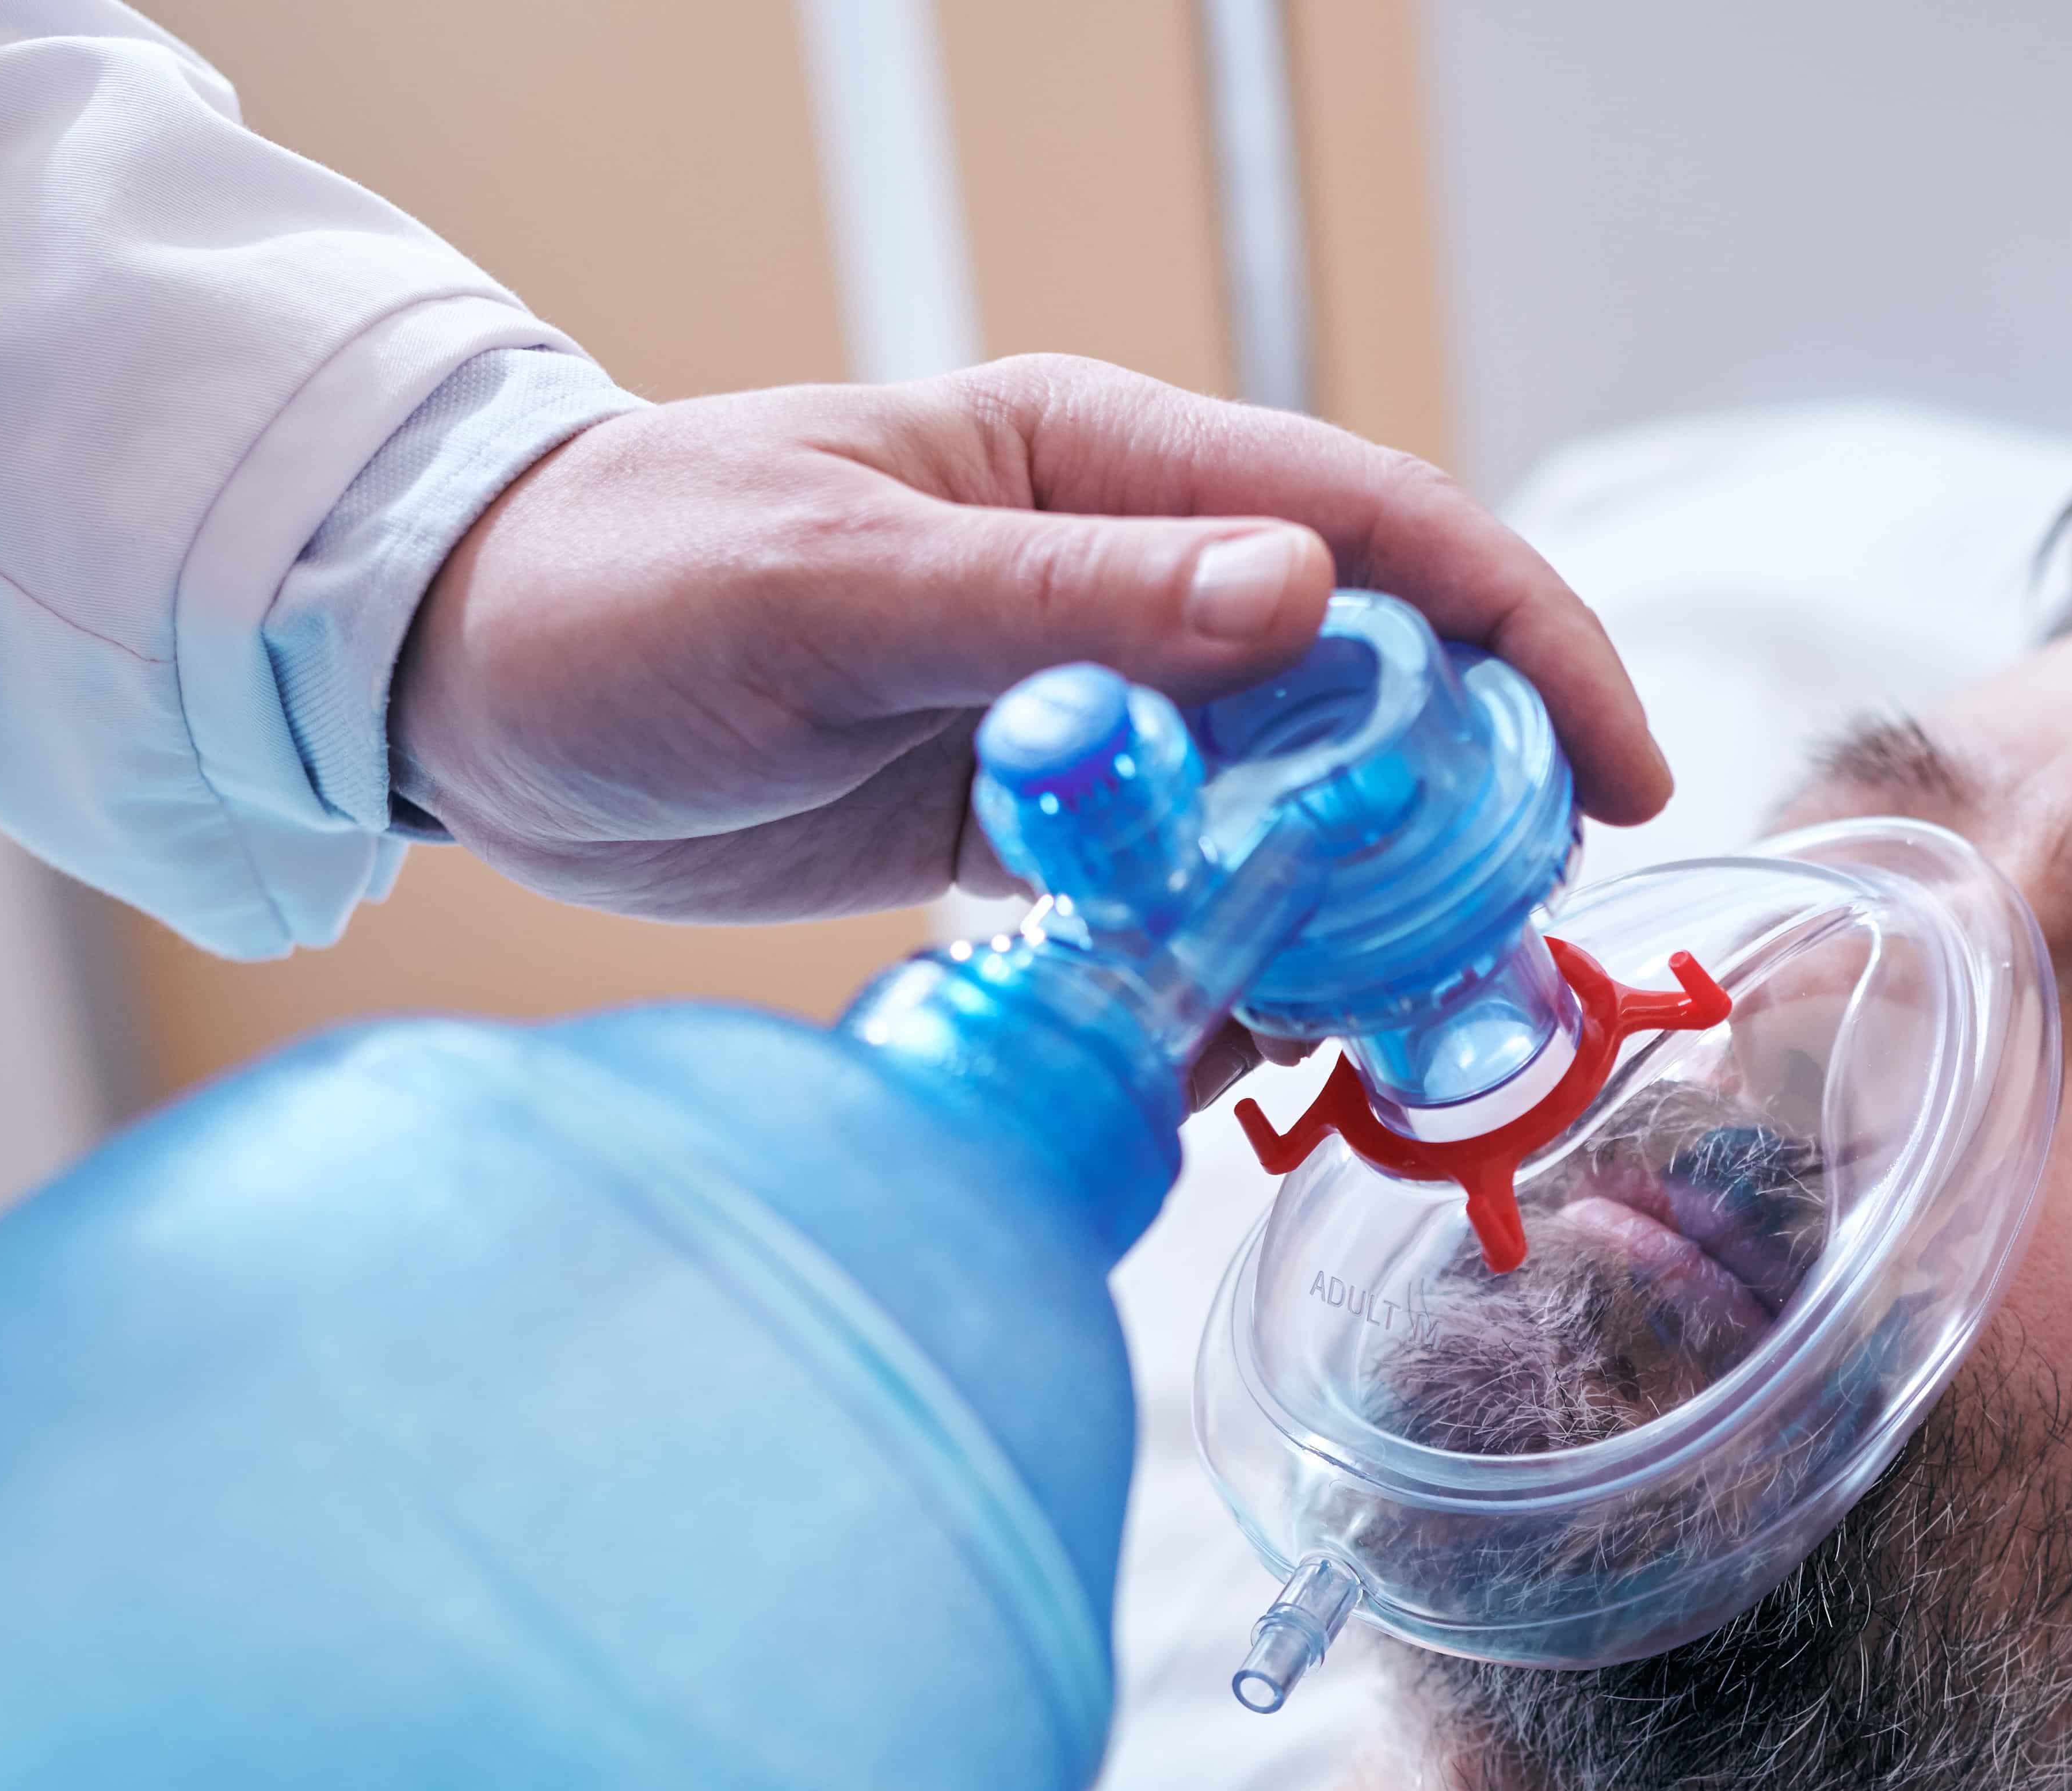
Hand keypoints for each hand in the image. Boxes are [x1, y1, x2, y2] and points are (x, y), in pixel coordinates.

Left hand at [395, 356, 1672, 925]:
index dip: (1524, 644)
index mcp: (1097, 468)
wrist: (457, 679)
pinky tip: (1244, 1040)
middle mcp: (1120, 581)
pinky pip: (1183, 901)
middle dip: (1463, 811)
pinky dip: (1232, 971)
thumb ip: (1063, 602)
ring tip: (1389, 1023)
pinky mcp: (1033, 828)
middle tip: (1509, 945)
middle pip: (1369, 688)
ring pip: (1289, 811)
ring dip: (1353, 915)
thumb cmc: (614, 584)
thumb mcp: (829, 587)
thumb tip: (1297, 599)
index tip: (1614, 772)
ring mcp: (1086, 714)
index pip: (1374, 535)